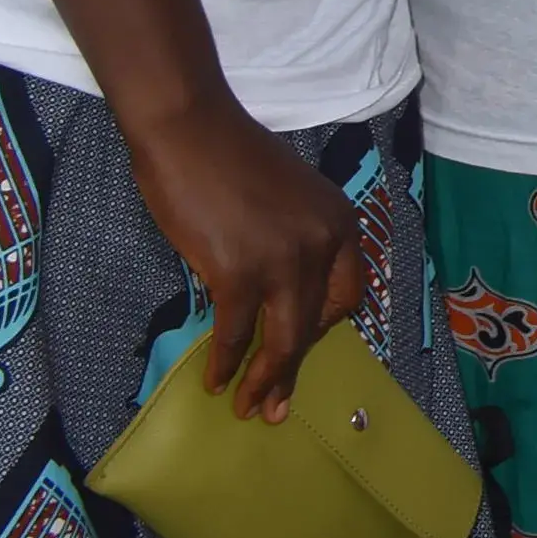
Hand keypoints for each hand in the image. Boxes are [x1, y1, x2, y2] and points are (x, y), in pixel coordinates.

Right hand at [120, 94, 367, 419]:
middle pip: (316, 324)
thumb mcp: (291, 199)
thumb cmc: (230, 159)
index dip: (323, 330)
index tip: (299, 350)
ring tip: (249, 407)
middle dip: (293, 370)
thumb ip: (297, 241)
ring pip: (283, 339)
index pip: (346, 295)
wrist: (190, 130)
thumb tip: (283, 292)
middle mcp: (323, 243)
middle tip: (275, 406)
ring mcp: (284, 259)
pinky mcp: (239, 271)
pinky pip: (236, 332)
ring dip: (265, 380)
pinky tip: (216, 381)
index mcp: (340, 222)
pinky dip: (227, 362)